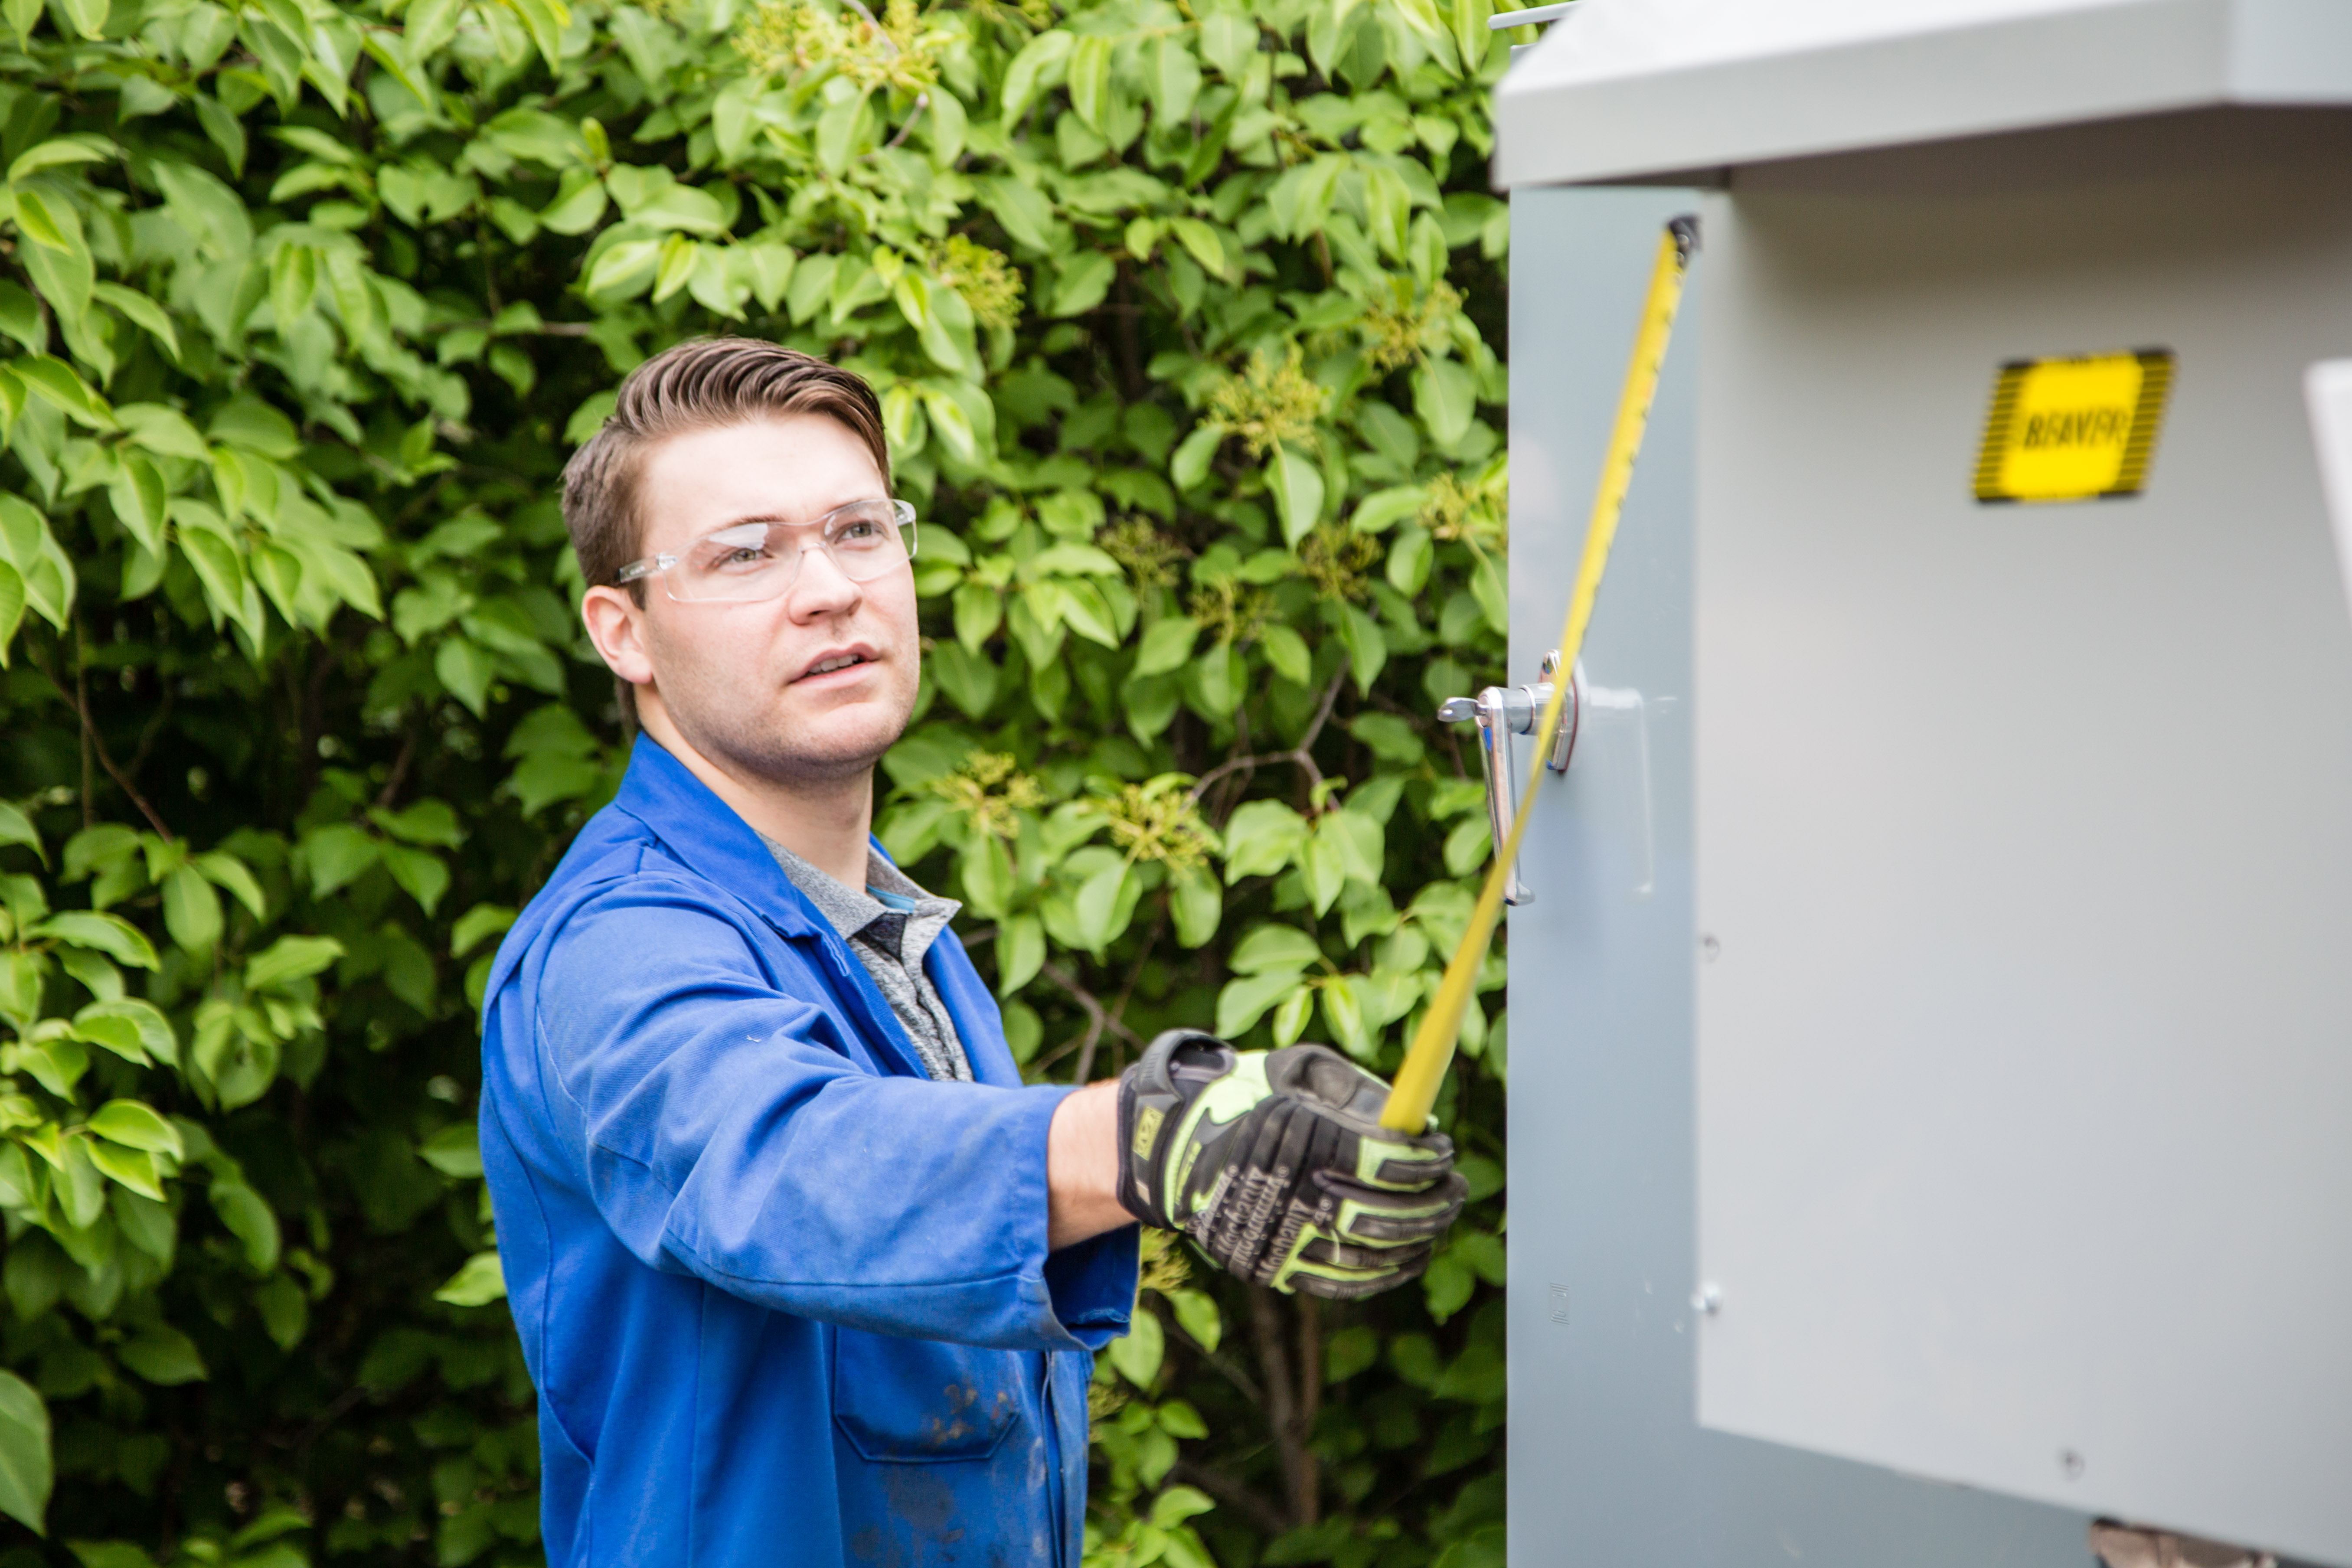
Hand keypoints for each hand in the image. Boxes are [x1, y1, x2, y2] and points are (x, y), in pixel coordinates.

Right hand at [1114, 1030, 1466, 1298]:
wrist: (1174, 1151)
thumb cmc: (1247, 1099)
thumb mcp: (1299, 1073)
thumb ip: (1360, 1094)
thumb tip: (1419, 1123)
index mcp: (1308, 1138)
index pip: (1393, 1160)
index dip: (1431, 1159)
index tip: (1444, 1152)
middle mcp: (1299, 1194)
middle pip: (1392, 1213)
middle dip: (1438, 1203)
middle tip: (1457, 1188)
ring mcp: (1287, 1238)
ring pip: (1375, 1254)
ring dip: (1420, 1240)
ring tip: (1437, 1221)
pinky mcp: (1276, 1268)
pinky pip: (1346, 1282)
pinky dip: (1387, 1272)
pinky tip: (1409, 1254)